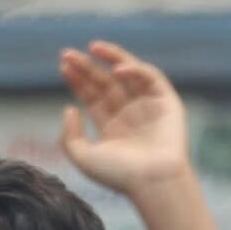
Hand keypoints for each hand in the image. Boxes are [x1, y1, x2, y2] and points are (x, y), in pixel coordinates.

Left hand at [59, 40, 190, 196]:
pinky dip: (135, 70)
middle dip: (87, 66)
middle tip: (68, 54)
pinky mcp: (167, 101)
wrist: (153, 182)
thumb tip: (69, 108)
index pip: (92, 95)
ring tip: (92, 47)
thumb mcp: (84, 157)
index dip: (78, 79)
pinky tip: (116, 70)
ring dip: (111, 58)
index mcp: (111, 127)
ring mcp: (148, 106)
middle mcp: (129, 114)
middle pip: (104, 82)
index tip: (63, 66)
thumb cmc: (120, 175)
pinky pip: (150, 77)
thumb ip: (69, 135)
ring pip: (127, 73)